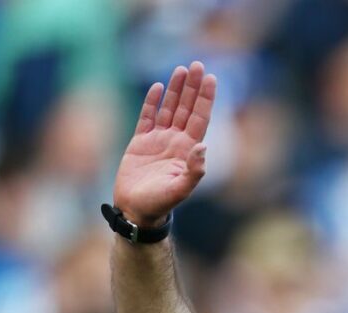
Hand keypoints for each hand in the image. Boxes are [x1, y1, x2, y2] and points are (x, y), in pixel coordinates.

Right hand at [113, 61, 216, 226]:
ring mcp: (158, 140)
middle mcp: (176, 141)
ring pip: (169, 109)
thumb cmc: (160, 204)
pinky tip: (158, 87)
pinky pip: (147, 117)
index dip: (205, 98)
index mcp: (188, 150)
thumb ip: (194, 170)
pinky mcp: (139, 143)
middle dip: (192, 87)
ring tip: (181, 69)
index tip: (211, 78)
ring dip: (175, 90)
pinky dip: (152, 103)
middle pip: (187, 108)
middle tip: (197, 65)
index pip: (200, 118)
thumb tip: (203, 146)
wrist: (136, 212)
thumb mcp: (181, 189)